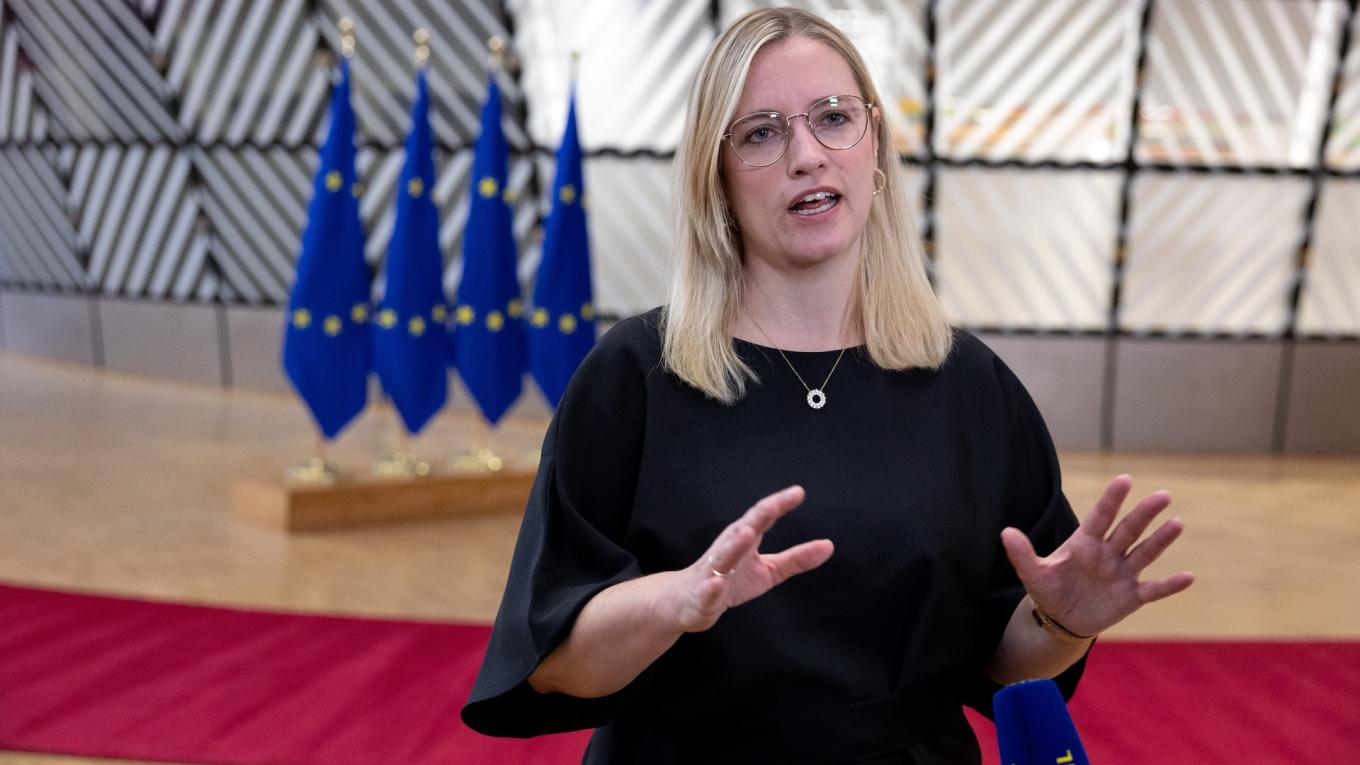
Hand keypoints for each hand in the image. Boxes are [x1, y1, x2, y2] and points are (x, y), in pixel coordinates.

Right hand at [665, 485, 833, 632]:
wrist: (686, 603)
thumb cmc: (729, 581)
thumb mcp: (768, 571)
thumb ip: (796, 558)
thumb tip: (829, 546)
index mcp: (743, 539)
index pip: (762, 517)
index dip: (779, 504)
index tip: (799, 492)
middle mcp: (727, 550)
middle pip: (742, 530)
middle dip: (756, 517)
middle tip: (773, 505)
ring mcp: (712, 572)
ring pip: (723, 556)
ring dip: (734, 545)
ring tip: (748, 533)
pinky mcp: (702, 595)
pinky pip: (707, 590)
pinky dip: (712, 587)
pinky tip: (718, 584)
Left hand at [1000, 474, 1194, 637]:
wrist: (1061, 618)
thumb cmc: (1049, 589)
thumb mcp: (1032, 573)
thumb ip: (1022, 554)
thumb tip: (1005, 532)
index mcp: (1085, 542)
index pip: (1100, 516)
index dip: (1112, 499)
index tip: (1125, 479)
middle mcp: (1108, 553)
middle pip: (1128, 529)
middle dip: (1144, 514)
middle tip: (1163, 495)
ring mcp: (1122, 573)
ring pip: (1144, 553)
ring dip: (1160, 540)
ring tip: (1177, 523)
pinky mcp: (1131, 596)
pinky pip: (1154, 589)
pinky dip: (1170, 585)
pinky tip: (1189, 577)